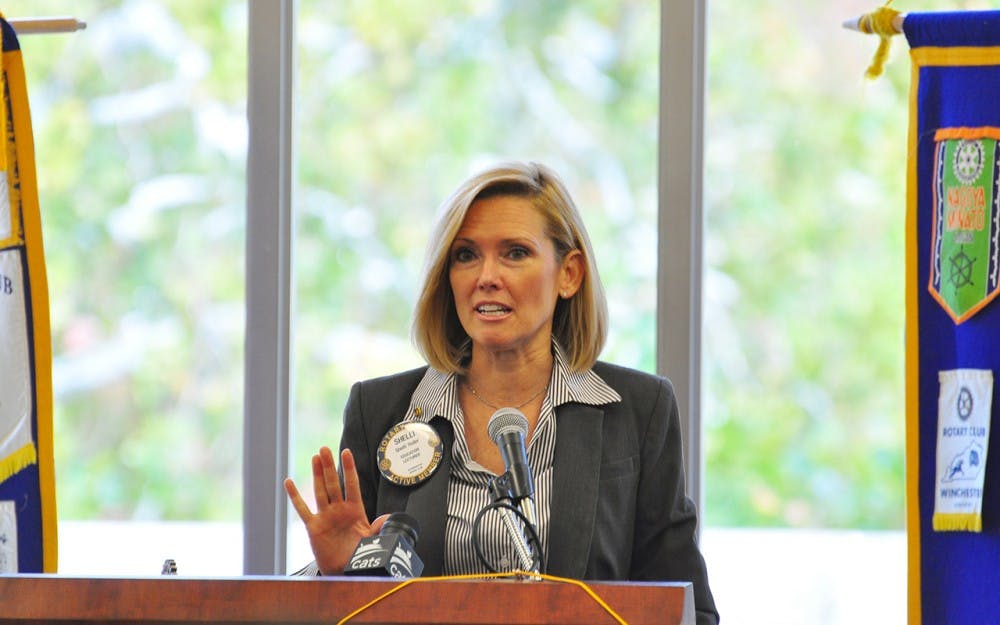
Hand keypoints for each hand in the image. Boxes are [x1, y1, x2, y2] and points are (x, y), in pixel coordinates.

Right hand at [284, 447, 388, 574]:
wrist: (345, 569)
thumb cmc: (360, 552)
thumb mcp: (373, 539)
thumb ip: (379, 527)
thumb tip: (387, 518)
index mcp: (355, 510)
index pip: (352, 485)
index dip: (349, 468)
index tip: (346, 451)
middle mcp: (339, 509)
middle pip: (333, 483)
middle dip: (329, 466)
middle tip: (325, 448)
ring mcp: (326, 516)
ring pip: (320, 491)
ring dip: (317, 475)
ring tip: (315, 457)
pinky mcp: (314, 527)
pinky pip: (303, 510)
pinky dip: (295, 497)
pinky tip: (289, 483)